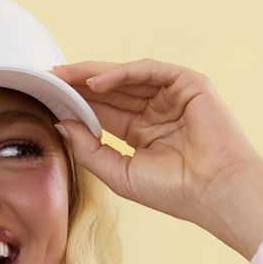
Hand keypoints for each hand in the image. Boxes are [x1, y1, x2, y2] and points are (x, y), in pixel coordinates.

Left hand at [51, 59, 262, 258]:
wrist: (215, 192)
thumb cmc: (174, 192)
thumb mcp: (120, 174)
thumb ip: (89, 150)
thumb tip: (61, 124)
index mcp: (143, 134)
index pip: (105, 112)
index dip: (77, 104)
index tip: (47, 99)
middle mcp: (157, 112)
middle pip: (112, 91)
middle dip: (80, 84)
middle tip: (48, 77)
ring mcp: (173, 96)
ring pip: (128, 77)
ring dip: (94, 75)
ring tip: (64, 76)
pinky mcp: (189, 84)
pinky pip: (149, 71)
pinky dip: (122, 74)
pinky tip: (96, 83)